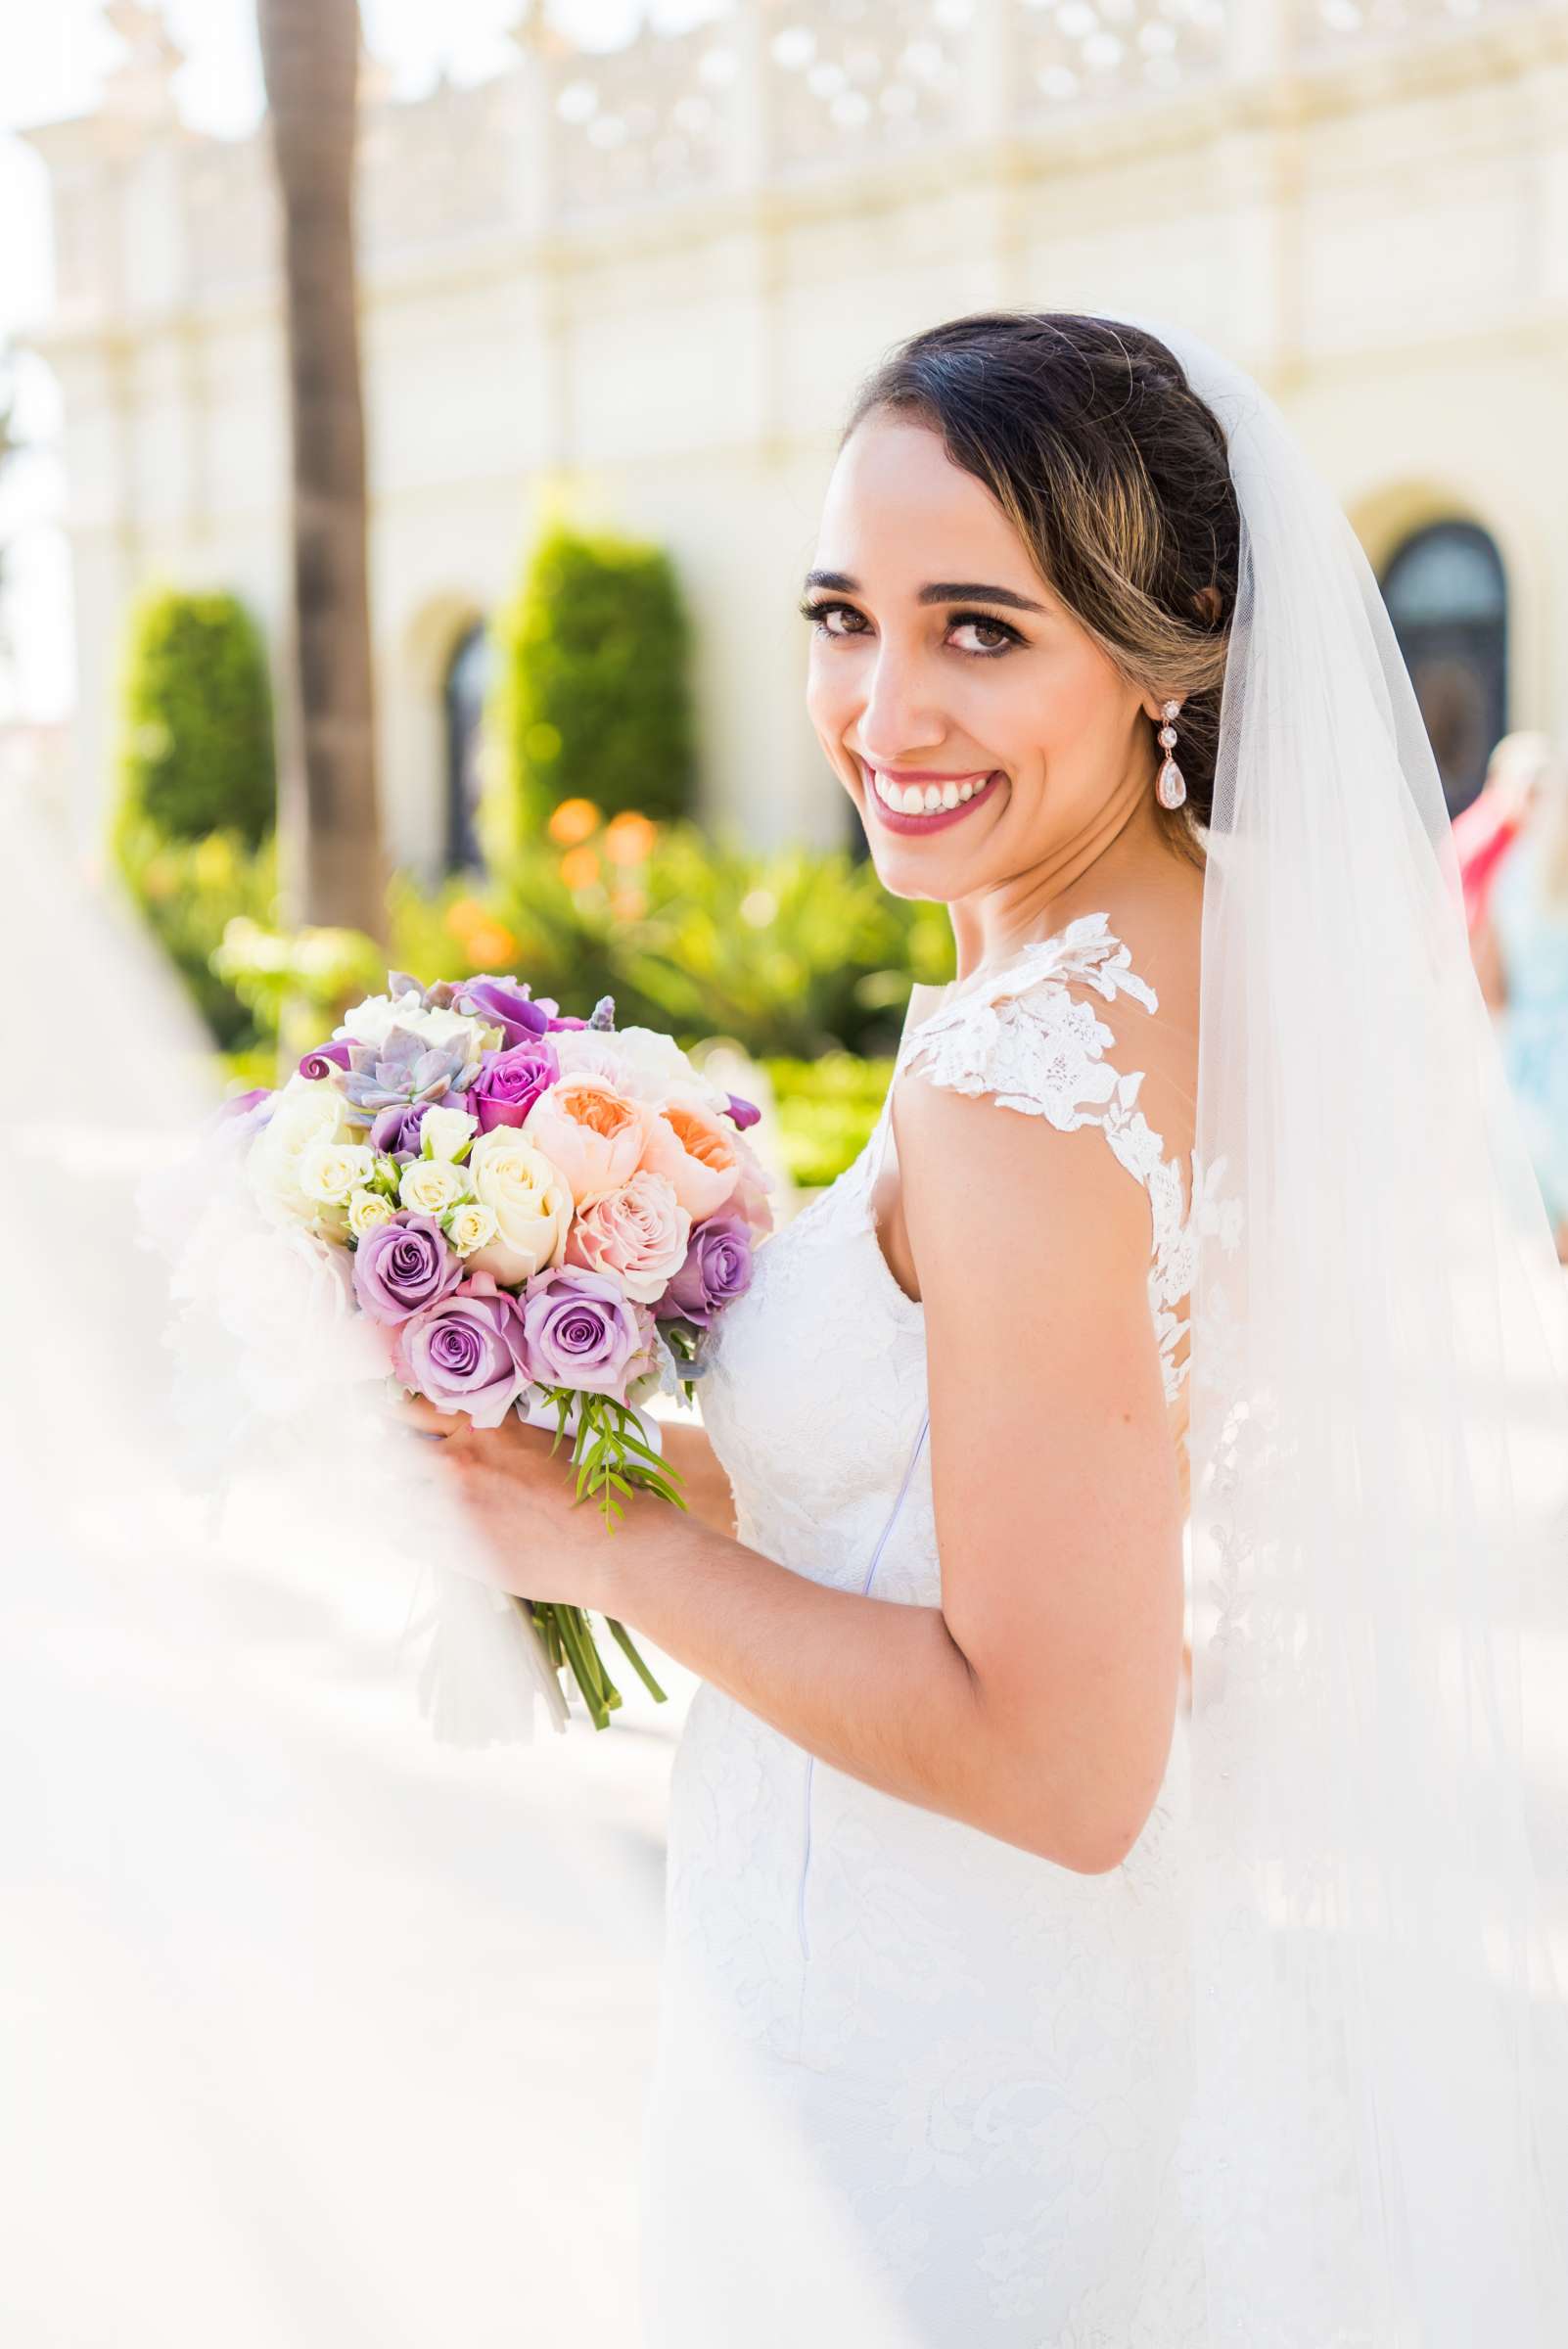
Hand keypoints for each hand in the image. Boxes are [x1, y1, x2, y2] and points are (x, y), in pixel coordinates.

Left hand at [398, 1396, 636, 1614]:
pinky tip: (406, 1526)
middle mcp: (462, 1460)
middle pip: (391, 1448)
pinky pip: (402, 1534)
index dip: (390, 1410)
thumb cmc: (590, 1491)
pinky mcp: (455, 1547)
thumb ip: (496, 1433)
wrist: (611, 1544)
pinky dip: (399, 1527)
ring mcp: (454, 1506)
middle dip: (382, 1451)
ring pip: (391, 1493)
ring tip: (392, 1494)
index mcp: (485, 1426)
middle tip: (377, 1456)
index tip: (378, 1414)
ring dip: (391, 1491)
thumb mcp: (540, 1441)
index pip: (414, 1406)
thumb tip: (465, 1432)